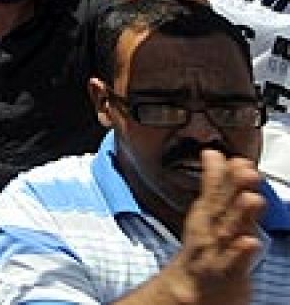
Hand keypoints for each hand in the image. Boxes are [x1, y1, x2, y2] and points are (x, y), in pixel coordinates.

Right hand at [158, 149, 262, 304]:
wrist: (193, 290)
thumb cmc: (206, 250)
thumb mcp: (207, 213)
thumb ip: (215, 183)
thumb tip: (215, 154)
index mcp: (207, 214)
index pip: (212, 189)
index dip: (219, 173)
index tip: (226, 157)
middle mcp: (210, 230)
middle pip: (221, 206)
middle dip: (232, 188)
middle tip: (246, 171)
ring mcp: (218, 252)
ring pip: (229, 232)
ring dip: (239, 215)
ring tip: (251, 199)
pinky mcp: (229, 274)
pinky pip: (235, 263)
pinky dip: (240, 253)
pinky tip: (250, 242)